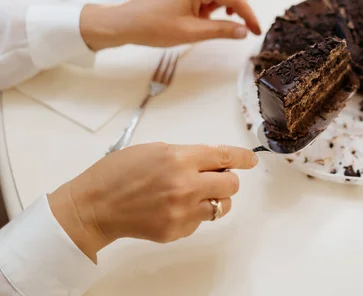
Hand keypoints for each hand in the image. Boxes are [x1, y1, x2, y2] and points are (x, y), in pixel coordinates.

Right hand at [47, 143, 257, 262]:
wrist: (94, 206)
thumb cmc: (117, 173)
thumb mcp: (154, 149)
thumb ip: (186, 154)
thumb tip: (211, 160)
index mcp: (180, 158)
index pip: (225, 155)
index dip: (242, 157)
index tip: (251, 159)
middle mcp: (185, 184)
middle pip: (231, 183)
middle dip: (228, 178)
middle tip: (216, 177)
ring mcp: (183, 210)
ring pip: (222, 205)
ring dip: (216, 198)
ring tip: (197, 194)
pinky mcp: (178, 229)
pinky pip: (201, 221)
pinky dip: (196, 213)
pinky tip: (175, 207)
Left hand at [79, 0, 260, 50]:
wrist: (126, 23)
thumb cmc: (154, 27)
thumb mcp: (192, 33)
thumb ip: (221, 30)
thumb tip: (244, 31)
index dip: (249, 14)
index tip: (256, 31)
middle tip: (237, 21)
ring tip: (219, 20)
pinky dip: (216, 0)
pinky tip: (207, 17)